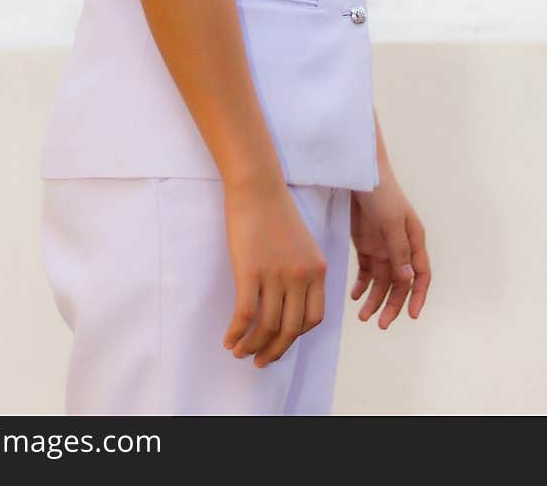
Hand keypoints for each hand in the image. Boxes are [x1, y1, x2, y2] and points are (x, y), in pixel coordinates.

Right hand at [221, 179, 327, 368]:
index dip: (296, 336)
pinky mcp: (251, 272)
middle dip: (274, 351)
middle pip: (290, 329)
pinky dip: (237, 333)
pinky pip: (246, 315)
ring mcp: (276, 275)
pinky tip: (229, 339)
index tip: (280, 340)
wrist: (257, 186)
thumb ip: (303, 270)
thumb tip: (291, 301)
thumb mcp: (303, 242)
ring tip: (240, 352)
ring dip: (252, 346)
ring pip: (267, 327)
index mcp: (318, 269)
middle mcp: (301, 276)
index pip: (314, 319)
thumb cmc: (276, 211)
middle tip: (260, 360)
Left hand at [350, 163, 430, 328]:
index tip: (411, 316)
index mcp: (414, 241)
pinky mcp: (366, 244)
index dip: (418, 296)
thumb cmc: (382, 193)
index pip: (421, 275)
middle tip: (380, 323)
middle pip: (400, 283)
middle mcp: (400, 247)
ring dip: (374, 299)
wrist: (359, 173)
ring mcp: (383, 246)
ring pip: (382, 281)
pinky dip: (362, 285)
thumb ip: (399, 251)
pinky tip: (354, 295)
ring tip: (362, 315)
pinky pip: (367, 271)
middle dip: (392, 304)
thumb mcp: (392, 221)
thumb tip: (408, 279)